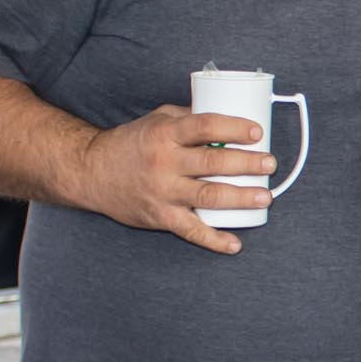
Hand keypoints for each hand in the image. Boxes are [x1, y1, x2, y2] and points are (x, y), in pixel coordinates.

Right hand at [77, 105, 276, 253]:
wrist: (90, 171)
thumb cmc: (131, 143)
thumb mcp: (158, 120)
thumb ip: (190, 118)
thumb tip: (229, 117)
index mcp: (166, 133)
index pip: (205, 126)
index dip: (233, 128)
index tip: (257, 132)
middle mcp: (164, 162)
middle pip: (212, 163)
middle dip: (246, 164)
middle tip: (270, 164)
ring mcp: (162, 191)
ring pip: (208, 196)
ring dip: (241, 198)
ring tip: (265, 196)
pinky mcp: (160, 216)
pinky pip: (191, 231)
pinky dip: (214, 240)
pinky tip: (234, 244)